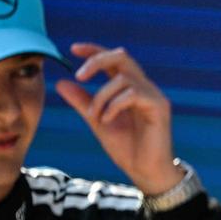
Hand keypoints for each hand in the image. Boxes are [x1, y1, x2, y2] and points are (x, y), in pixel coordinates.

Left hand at [55, 43, 182, 195]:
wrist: (144, 171)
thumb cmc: (126, 148)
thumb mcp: (97, 121)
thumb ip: (82, 102)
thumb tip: (61, 82)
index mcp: (130, 87)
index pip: (114, 59)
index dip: (94, 50)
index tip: (73, 49)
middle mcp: (144, 87)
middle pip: (122, 57)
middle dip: (98, 60)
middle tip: (79, 75)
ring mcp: (153, 96)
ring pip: (123, 78)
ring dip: (102, 96)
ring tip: (95, 116)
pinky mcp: (159, 106)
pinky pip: (132, 94)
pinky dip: (114, 105)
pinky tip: (107, 120)